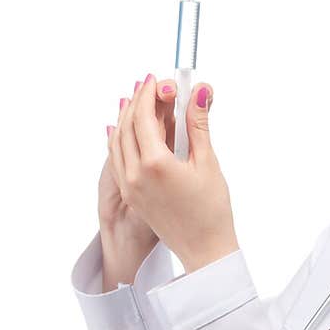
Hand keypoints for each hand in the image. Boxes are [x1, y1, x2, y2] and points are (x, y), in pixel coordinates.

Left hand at [107, 72, 238, 272]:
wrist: (204, 249)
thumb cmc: (211, 211)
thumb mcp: (207, 162)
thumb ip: (198, 124)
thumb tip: (199, 93)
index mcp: (155, 164)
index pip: (144, 116)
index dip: (149, 94)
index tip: (157, 79)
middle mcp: (135, 174)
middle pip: (128, 126)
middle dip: (137, 102)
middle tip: (148, 85)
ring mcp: (129, 186)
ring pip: (118, 142)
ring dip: (125, 119)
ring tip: (133, 100)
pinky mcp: (130, 195)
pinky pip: (117, 159)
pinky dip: (119, 139)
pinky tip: (120, 129)